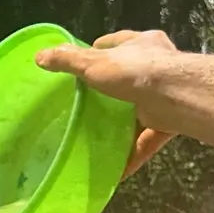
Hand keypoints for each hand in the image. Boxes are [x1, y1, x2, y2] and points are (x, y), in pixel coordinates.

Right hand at [35, 27, 176, 175]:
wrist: (174, 96)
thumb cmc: (135, 71)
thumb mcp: (94, 62)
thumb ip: (68, 60)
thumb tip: (39, 56)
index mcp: (143, 44)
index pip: (119, 43)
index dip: (101, 50)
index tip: (84, 64)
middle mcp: (158, 67)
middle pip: (130, 77)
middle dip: (113, 90)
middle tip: (90, 104)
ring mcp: (165, 96)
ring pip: (140, 111)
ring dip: (123, 125)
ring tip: (101, 137)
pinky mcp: (169, 122)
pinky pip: (146, 140)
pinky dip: (132, 154)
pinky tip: (116, 169)